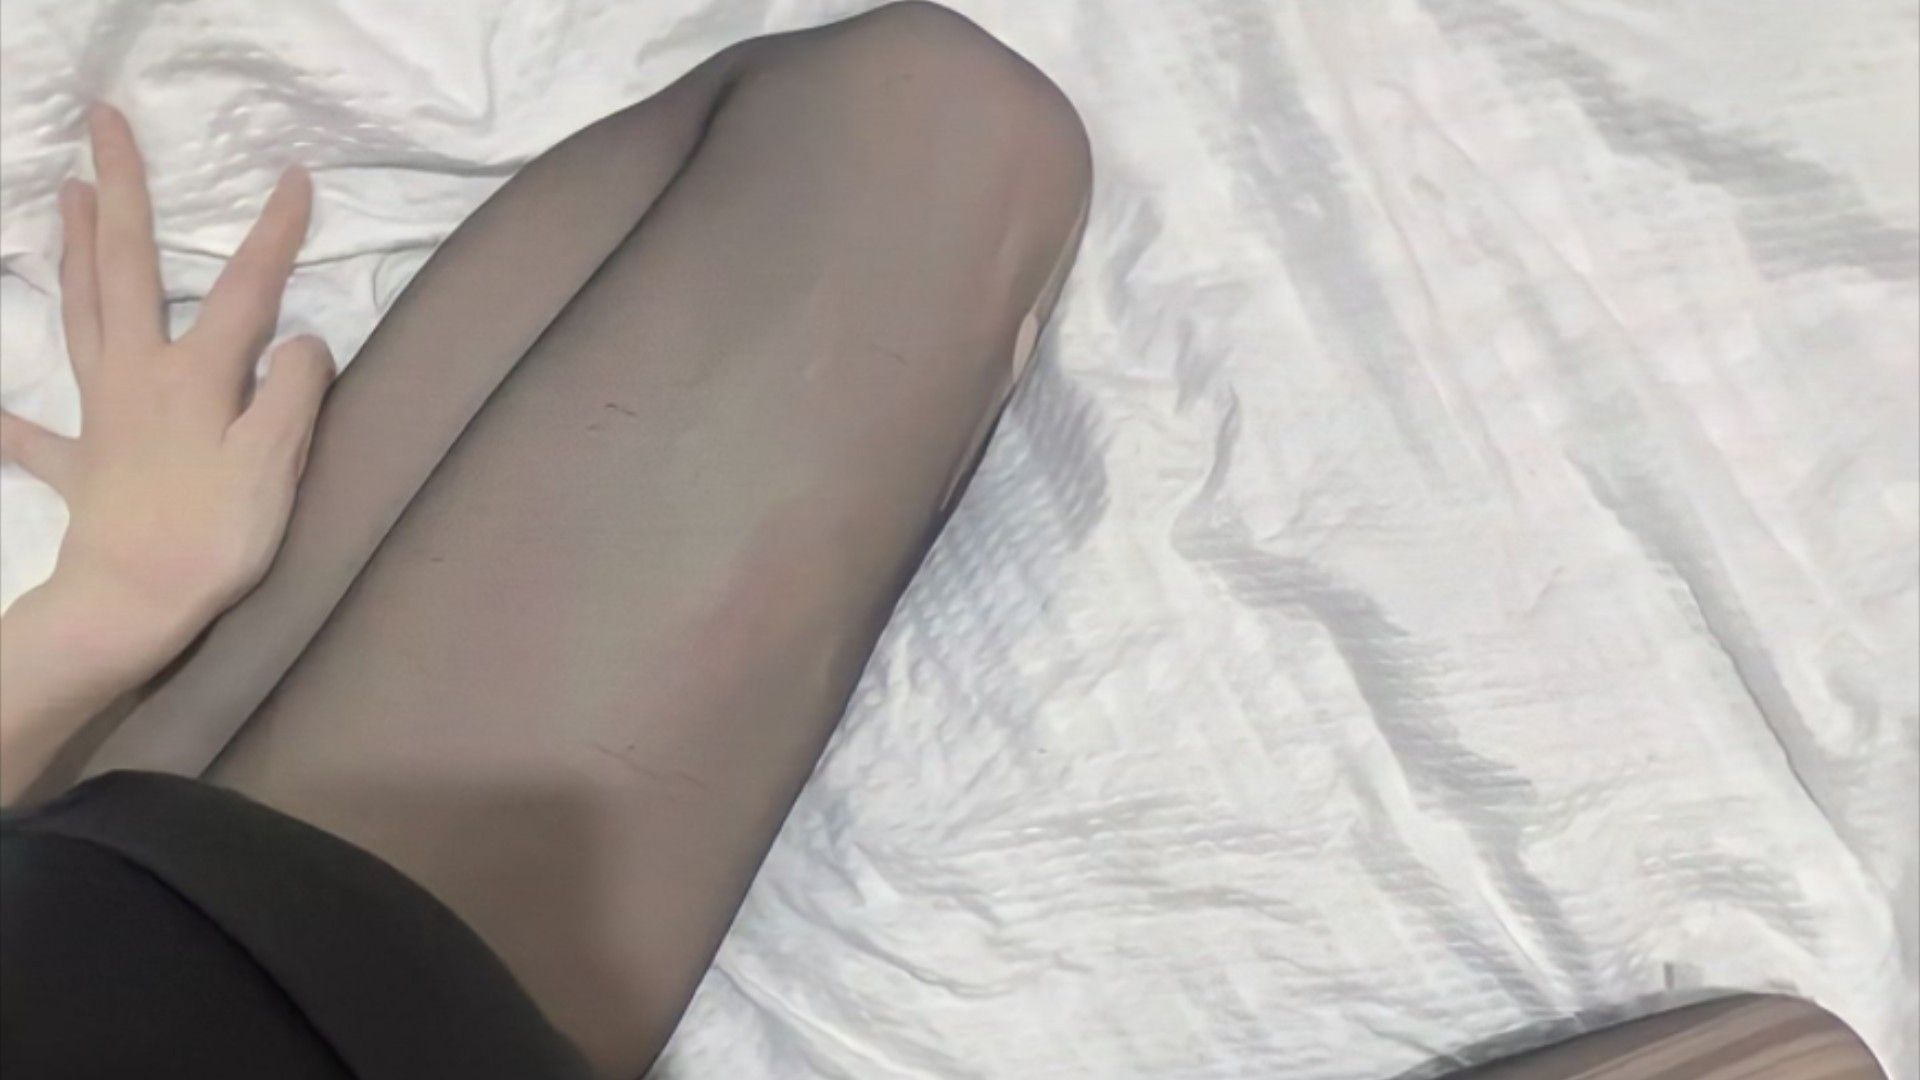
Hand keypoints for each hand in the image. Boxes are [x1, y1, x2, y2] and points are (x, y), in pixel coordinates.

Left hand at [0, 104, 332, 802]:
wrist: (129, 605)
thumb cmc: (212, 536)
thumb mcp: (275, 464)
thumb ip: (293, 394)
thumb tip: (305, 340)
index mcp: (192, 375)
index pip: (244, 291)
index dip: (271, 235)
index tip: (294, 178)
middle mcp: (136, 376)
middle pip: (125, 269)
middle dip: (121, 192)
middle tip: (104, 125)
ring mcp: (99, 416)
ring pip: (81, 315)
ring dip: (73, 250)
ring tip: (63, 194)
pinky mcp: (80, 463)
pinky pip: (34, 434)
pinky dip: (8, 420)